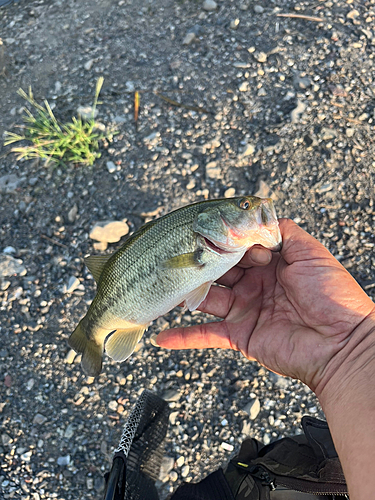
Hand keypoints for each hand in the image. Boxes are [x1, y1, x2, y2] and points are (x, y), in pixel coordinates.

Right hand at [156, 219, 374, 392]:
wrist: (342, 344)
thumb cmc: (332, 296)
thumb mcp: (311, 253)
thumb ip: (284, 232)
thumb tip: (261, 217)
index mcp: (271, 264)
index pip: (238, 248)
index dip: (224, 241)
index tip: (207, 234)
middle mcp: (255, 285)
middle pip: (218, 271)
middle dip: (199, 264)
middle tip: (176, 256)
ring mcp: (245, 310)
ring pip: (208, 298)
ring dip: (186, 294)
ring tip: (164, 285)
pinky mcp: (240, 336)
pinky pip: (206, 335)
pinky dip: (184, 338)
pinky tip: (162, 337)